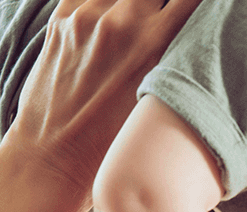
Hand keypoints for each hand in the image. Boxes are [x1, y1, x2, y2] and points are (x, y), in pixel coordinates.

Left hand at [3, 0, 203, 194]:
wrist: (52, 160)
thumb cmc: (111, 145)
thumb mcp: (161, 102)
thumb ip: (177, 61)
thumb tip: (189, 34)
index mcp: (156, 42)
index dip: (194, 5)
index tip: (191, 13)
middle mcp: (122, 22)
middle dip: (159, 6)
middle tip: (157, 26)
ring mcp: (88, 17)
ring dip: (131, 4)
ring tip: (131, 26)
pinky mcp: (62, 19)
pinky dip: (103, 4)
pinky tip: (106, 23)